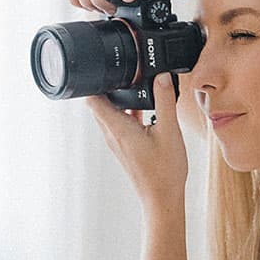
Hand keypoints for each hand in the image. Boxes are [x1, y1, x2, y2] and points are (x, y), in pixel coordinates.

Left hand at [64, 0, 198, 212]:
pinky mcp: (126, 146)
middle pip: (98, 101)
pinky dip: (125, 108)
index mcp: (117, 127)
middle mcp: (112, 134)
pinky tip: (142, 103)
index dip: (90, 77)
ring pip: (109, 111)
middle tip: (113, 60)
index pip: (92, 97)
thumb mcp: (169, 131)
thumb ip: (165, 101)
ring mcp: (118, 141)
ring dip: (115, 94)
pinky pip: (120, 121)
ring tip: (128, 76)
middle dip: (103, 81)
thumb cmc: (164, 172)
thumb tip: (161, 75)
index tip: (95, 59)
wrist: (163, 200)